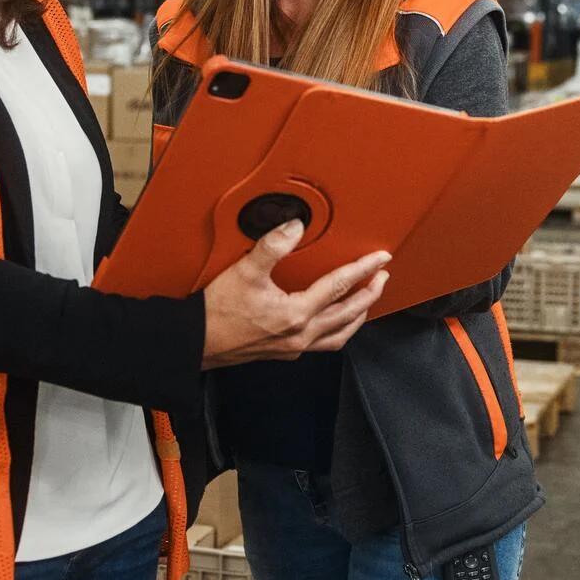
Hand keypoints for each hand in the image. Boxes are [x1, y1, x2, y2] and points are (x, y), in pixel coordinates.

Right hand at [200, 220, 389, 367]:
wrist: (196, 342)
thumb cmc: (217, 312)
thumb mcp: (244, 271)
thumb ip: (272, 246)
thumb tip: (295, 227)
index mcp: (295, 313)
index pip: (339, 287)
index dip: (363, 269)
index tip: (381, 258)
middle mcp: (300, 334)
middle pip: (348, 314)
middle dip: (370, 294)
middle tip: (382, 278)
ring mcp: (294, 347)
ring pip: (340, 334)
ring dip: (358, 316)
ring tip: (367, 301)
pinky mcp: (285, 352)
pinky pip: (324, 343)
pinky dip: (338, 330)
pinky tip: (334, 323)